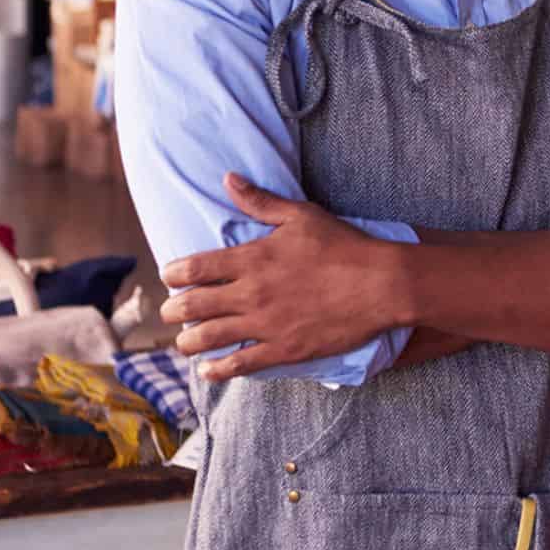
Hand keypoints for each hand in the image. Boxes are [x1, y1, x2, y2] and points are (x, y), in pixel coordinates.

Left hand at [158, 174, 406, 378]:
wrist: (381, 284)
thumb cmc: (342, 245)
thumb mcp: (301, 215)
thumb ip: (260, 200)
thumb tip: (228, 179)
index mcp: (252, 258)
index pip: (195, 267)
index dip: (174, 273)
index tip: (169, 277)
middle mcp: (251, 293)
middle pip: (193, 306)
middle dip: (173, 310)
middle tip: (169, 312)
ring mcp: (265, 324)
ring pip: (209, 338)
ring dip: (188, 341)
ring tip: (183, 342)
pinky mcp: (283, 349)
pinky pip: (239, 364)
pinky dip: (217, 369)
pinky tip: (207, 370)